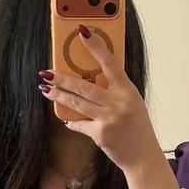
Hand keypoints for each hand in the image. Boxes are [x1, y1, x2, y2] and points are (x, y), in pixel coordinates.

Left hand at [39, 28, 163, 172]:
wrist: (143, 157)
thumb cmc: (137, 128)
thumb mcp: (133, 103)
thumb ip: (116, 90)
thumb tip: (90, 78)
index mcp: (128, 90)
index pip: (110, 63)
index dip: (95, 46)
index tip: (82, 32)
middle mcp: (118, 102)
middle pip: (84, 85)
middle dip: (61, 78)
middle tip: (46, 72)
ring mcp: (109, 118)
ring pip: (77, 103)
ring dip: (58, 95)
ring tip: (45, 89)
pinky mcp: (100, 134)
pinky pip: (79, 124)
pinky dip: (71, 122)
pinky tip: (65, 119)